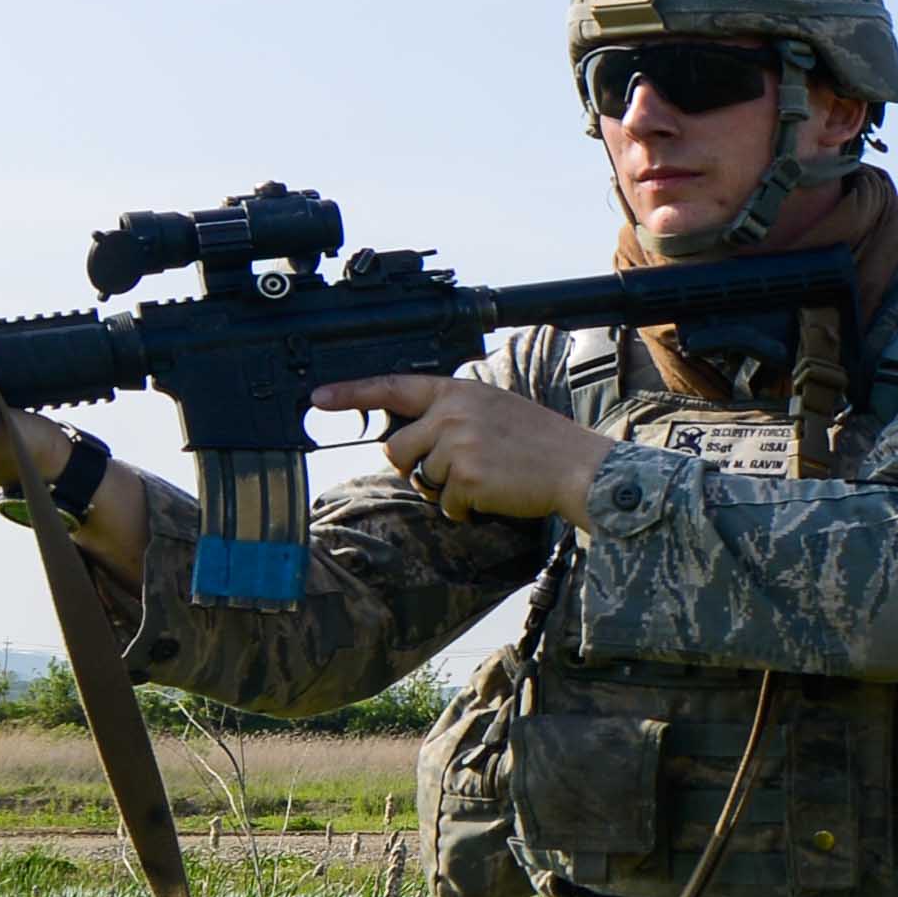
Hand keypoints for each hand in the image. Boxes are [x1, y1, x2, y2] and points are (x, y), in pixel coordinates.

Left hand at [315, 375, 614, 526]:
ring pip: (421, 479)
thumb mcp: (495, 409)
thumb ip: (452, 414)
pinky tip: (494, 496)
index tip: (318, 397)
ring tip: (487, 479)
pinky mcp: (465, 478)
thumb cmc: (542, 443)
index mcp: (458, 391)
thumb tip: (411, 442)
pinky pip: (445, 504)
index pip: (393, 387)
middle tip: (455, 470)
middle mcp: (452, 413)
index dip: (351, 393)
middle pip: (397, 448)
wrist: (579, 468)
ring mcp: (457, 445)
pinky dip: (465, 510)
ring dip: (446, 491)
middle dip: (416, 467)